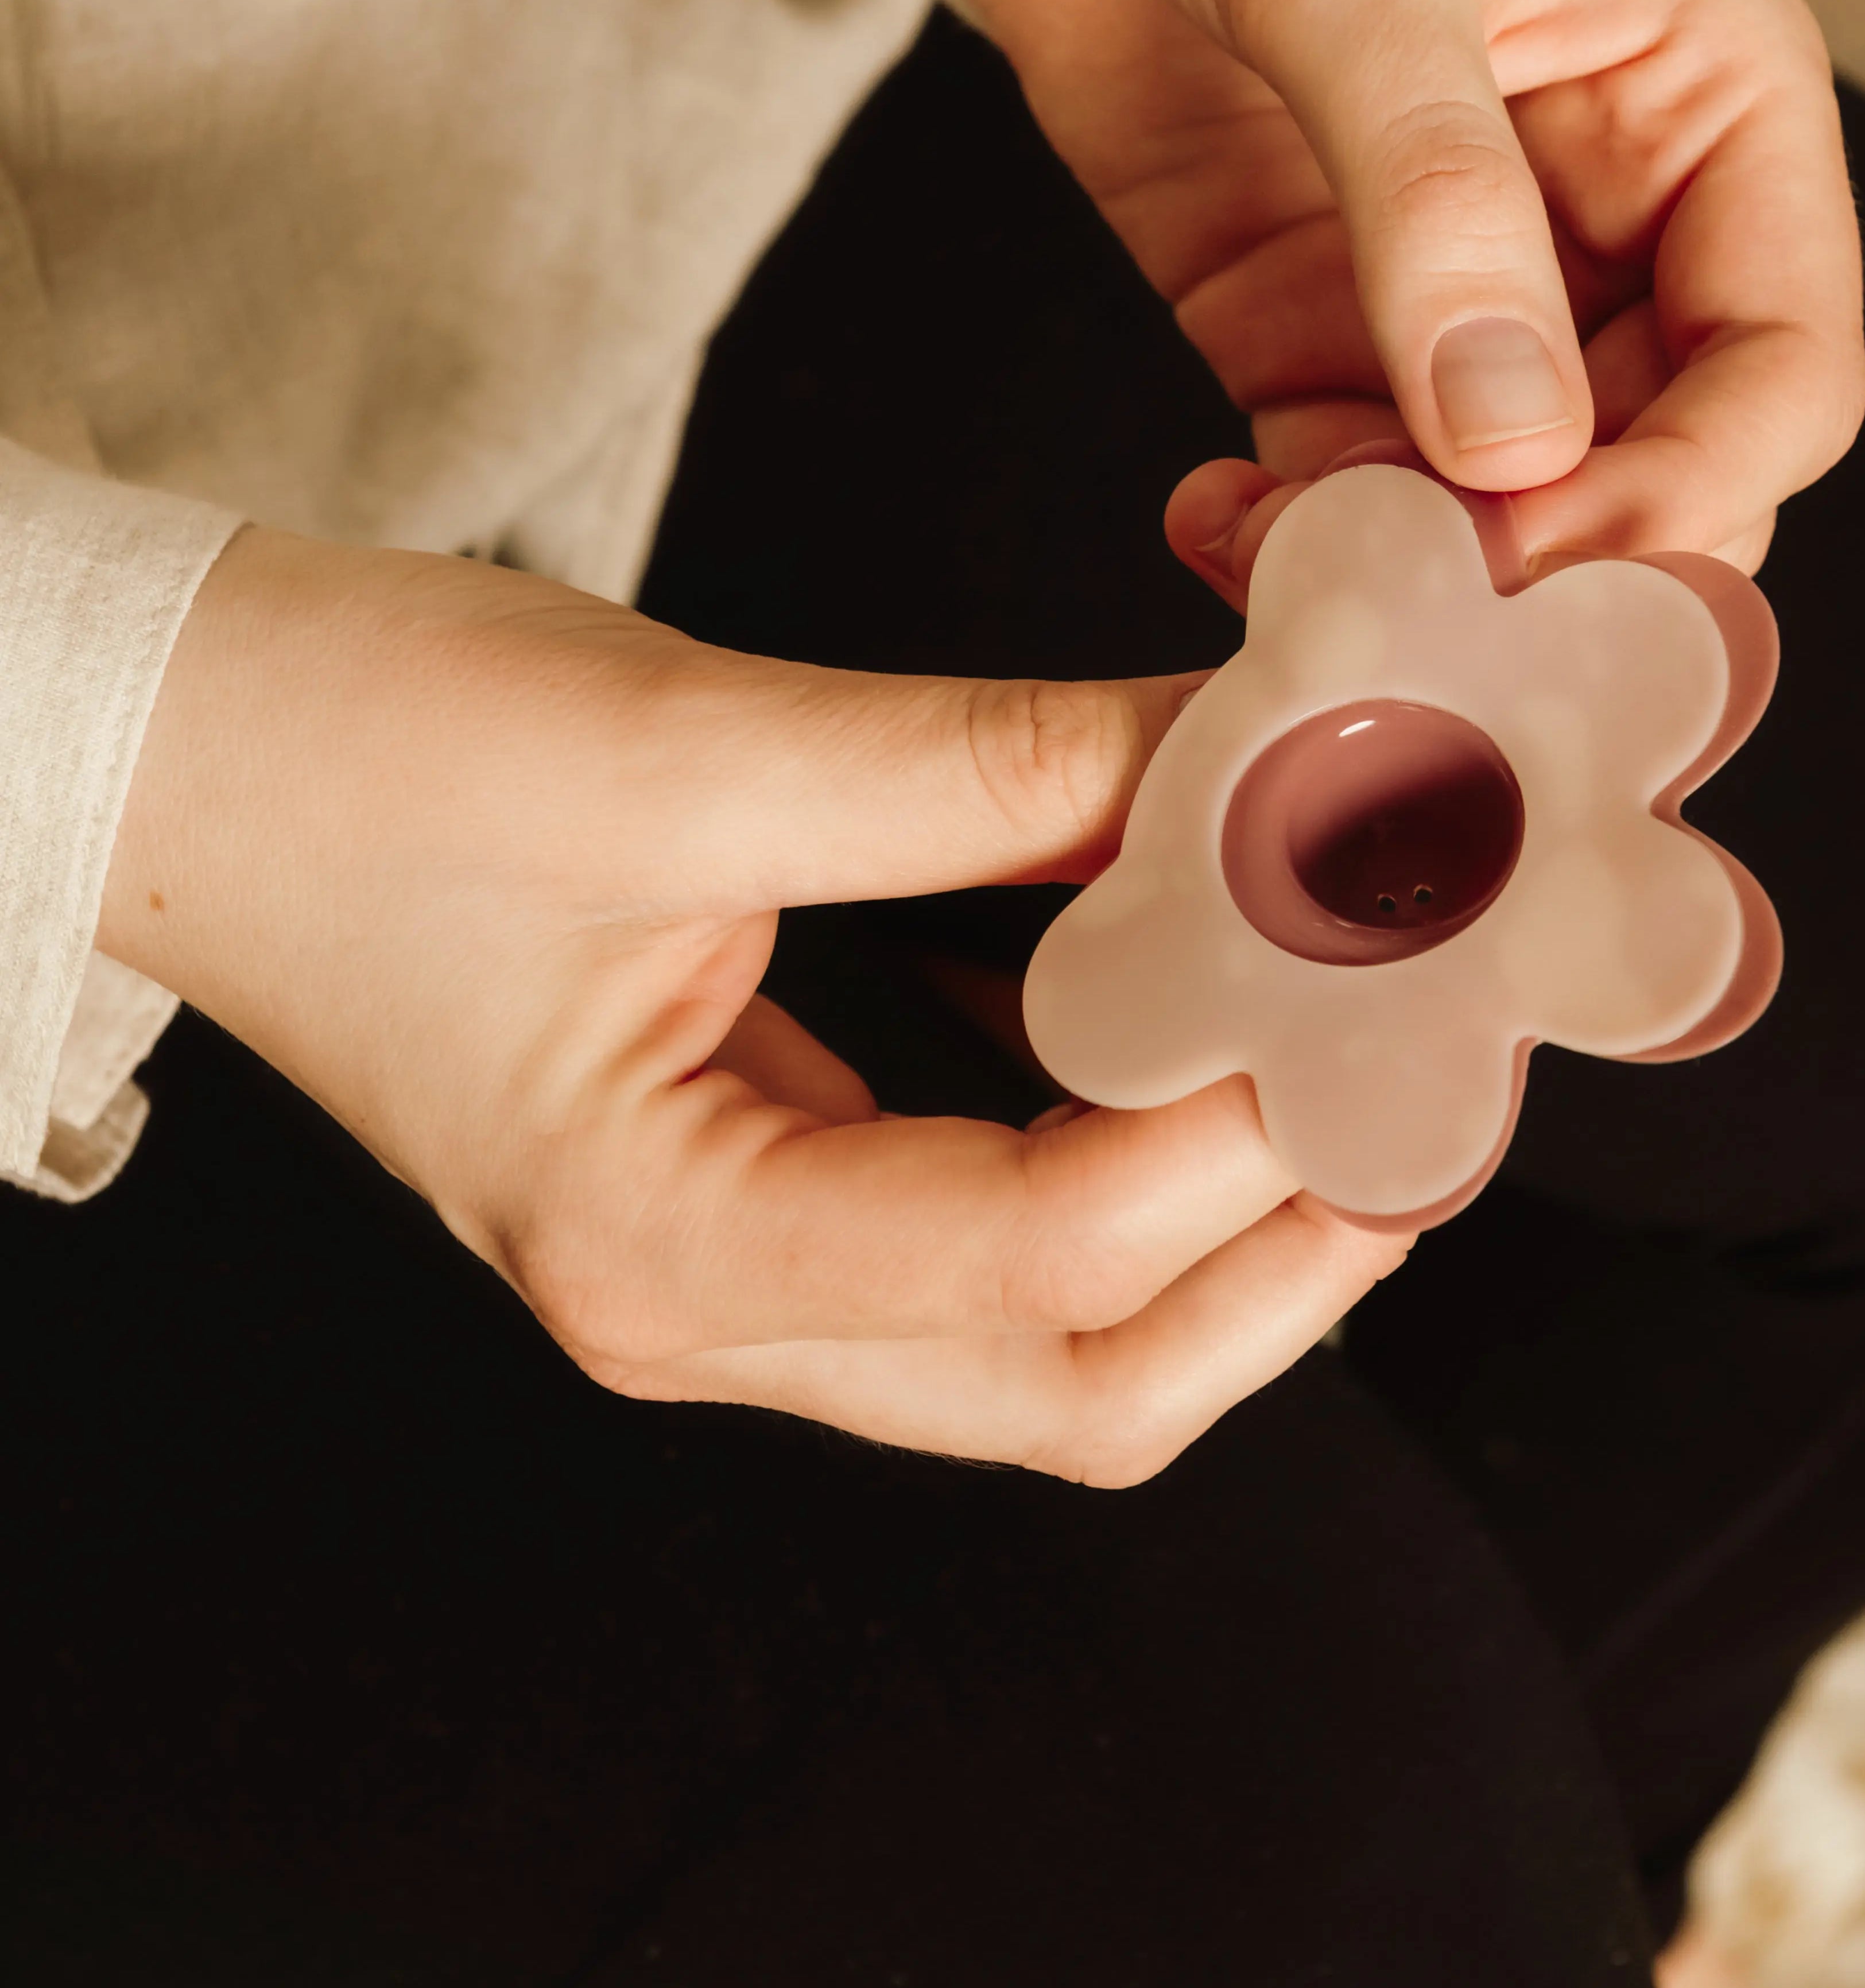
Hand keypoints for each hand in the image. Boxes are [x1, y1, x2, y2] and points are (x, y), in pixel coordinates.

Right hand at [101, 528, 1398, 1474]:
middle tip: (1426, 1063)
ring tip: (1350, 1034)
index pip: (1041, 1255)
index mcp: (658, 1243)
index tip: (1380, 952)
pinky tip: (1168, 991)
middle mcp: (698, 1303)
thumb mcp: (686, 744)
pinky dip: (1115, 1134)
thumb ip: (985, 770)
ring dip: (1222, 1204)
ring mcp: (722, 1256)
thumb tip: (1252, 758)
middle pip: (1080, 1377)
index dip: (1243, 1116)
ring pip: (1047, 1327)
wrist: (181, 744)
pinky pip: (983, 1218)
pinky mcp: (742, 1169)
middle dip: (1288, 1239)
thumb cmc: (360, 747)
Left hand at [918, 0, 1863, 586]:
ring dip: (1405, 573)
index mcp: (1708, 99)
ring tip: (1283, 583)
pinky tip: (1210, 525)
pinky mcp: (1308, 306)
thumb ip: (1435, 199)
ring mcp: (1454, 272)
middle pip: (1653, 467)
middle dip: (1549, 567)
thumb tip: (1516, 446)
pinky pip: (1346, 475)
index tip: (1541, 557)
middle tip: (1413, 621)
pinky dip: (1295, 535)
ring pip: (1496, 505)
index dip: (1690, 495)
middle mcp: (1609, 207)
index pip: (1781, 369)